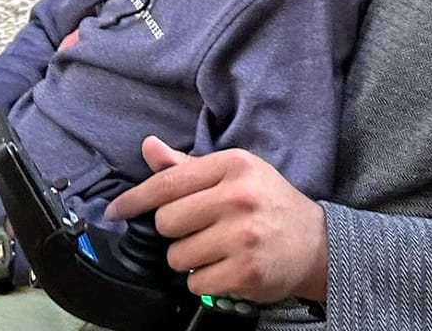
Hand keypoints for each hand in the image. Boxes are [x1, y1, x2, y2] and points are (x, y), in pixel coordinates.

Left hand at [104, 136, 329, 303]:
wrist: (316, 243)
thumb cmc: (269, 204)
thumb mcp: (236, 174)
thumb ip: (188, 167)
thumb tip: (148, 147)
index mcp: (233, 165)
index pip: (167, 183)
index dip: (134, 200)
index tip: (115, 211)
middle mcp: (238, 197)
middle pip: (166, 221)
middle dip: (175, 231)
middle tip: (200, 230)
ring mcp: (242, 236)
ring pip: (177, 256)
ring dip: (188, 259)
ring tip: (215, 250)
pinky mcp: (245, 271)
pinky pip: (194, 283)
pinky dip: (203, 281)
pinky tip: (224, 268)